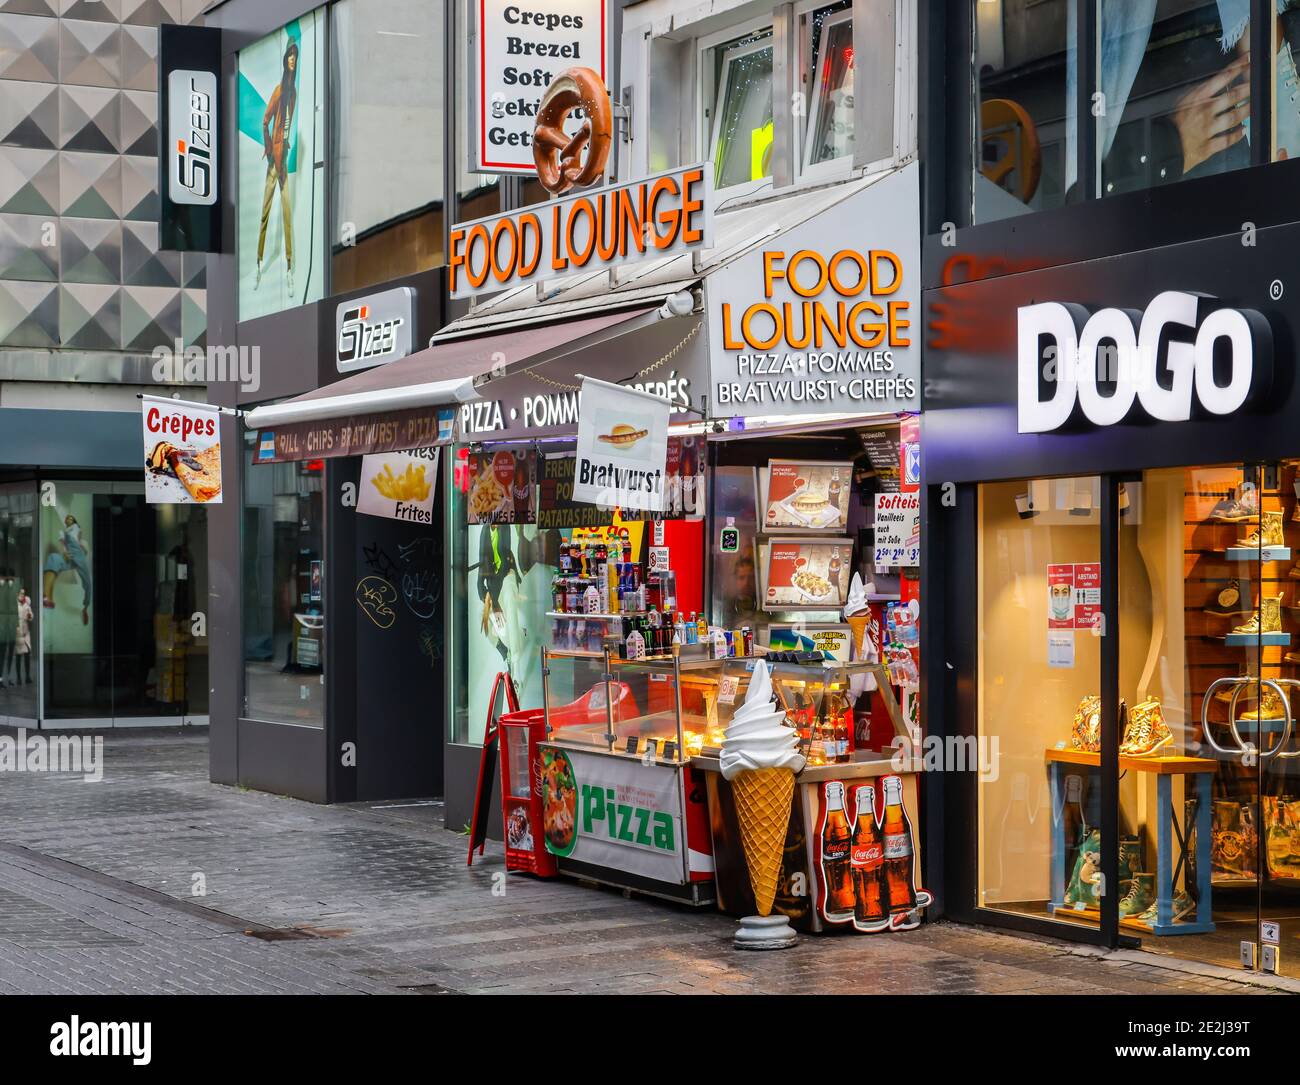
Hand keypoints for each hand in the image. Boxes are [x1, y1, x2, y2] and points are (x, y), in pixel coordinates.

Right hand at [1169, 52, 1249, 174]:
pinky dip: (1237, 136)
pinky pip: (1227, 141)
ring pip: (1234, 117)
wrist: (1157, 150)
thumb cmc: (1164, 127)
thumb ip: (1194, 96)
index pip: (1222, 78)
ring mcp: (1208, 130)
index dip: (1238, 67)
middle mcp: (1206, 112)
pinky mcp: (1208, 147)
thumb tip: (1209, 87)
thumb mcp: (1177, 104)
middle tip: (1256, 84)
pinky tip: (1243, 131)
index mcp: (1196, 99)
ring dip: (1246, 111)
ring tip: (1253, 106)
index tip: (1249, 60)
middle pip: (1233, 96)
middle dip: (1248, 89)